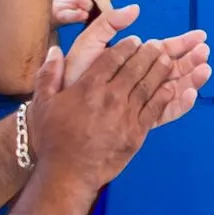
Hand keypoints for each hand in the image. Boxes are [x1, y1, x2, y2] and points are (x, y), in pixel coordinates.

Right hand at [27, 37, 174, 187]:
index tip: (134, 41)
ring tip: (167, 59)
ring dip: (160, 70)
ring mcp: (126, 115)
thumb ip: (48, 75)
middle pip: (135, 68)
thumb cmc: (53, 140)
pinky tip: (171, 87)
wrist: (68, 173)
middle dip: (148, 53)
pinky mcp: (137, 133)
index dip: (125, 46)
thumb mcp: (42, 104)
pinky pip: (155, 109)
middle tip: (157, 45)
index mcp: (89, 87)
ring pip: (148, 85)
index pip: (112, 58)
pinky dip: (164, 96)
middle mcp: (110, 97)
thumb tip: (54, 51)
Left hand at [60, 1, 210, 126]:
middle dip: (190, 58)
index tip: (197, 37)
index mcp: (128, 63)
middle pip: (170, 68)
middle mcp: (135, 82)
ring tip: (205, 68)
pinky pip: (164, 112)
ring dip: (190, 78)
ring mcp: (139, 102)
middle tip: (206, 50)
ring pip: (172, 88)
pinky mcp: (139, 121)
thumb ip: (107, 25)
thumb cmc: (70, 79)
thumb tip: (135, 9)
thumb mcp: (87, 45)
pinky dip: (179, 104)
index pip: (159, 50)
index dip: (179, 43)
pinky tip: (191, 94)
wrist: (58, 117)